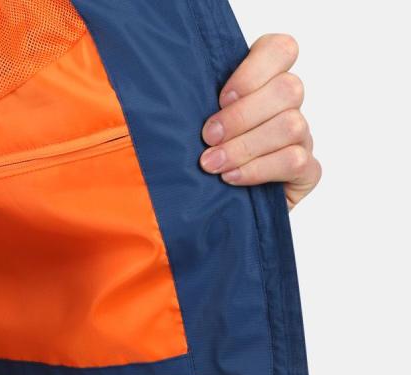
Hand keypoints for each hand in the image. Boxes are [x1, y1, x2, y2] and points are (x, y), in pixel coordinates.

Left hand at [199, 34, 320, 209]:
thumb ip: (205, 106)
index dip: (253, 71)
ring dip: (245, 146)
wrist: (220, 209)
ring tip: (213, 164)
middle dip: (241, 115)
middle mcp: (290, 108)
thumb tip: (182, 98)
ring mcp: (303, 138)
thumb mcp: (202, 128)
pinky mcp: (308, 172)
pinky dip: (258, 169)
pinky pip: (294, 161)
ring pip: (291, 125)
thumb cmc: (208, 160)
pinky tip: (232, 178)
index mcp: (268, 83)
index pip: (281, 49)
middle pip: (287, 89)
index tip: (221, 98)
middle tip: (208, 137)